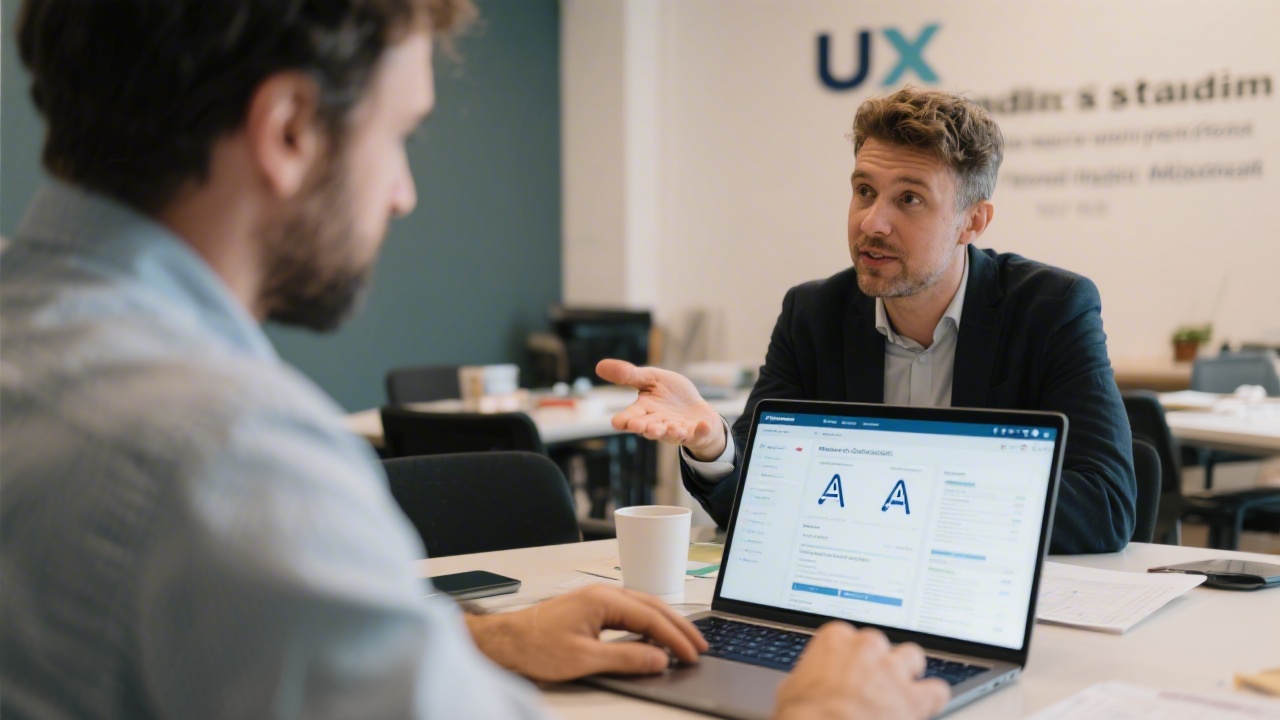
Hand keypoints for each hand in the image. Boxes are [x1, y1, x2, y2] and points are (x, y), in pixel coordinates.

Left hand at [465, 584, 708, 681]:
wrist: (505, 641)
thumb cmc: (536, 646)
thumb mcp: (584, 658)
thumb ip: (625, 658)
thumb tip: (658, 659)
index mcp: (604, 600)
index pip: (651, 617)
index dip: (675, 638)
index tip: (691, 654)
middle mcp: (603, 593)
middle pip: (652, 606)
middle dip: (679, 626)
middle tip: (700, 646)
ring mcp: (597, 599)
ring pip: (643, 607)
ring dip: (665, 624)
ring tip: (684, 641)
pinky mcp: (591, 608)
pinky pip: (630, 613)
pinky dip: (648, 624)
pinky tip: (653, 637)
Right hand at [596, 359, 726, 460]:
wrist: (695, 408)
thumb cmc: (669, 394)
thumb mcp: (650, 379)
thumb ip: (629, 375)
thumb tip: (599, 366)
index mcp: (645, 411)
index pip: (631, 417)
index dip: (624, 420)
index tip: (617, 422)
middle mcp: (658, 423)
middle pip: (650, 428)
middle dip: (646, 428)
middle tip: (640, 426)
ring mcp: (677, 430)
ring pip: (672, 434)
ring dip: (671, 432)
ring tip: (672, 428)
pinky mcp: (695, 433)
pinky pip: (698, 434)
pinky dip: (700, 431)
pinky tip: (702, 425)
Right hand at [774, 623, 949, 719]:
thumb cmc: (802, 716)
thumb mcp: (792, 689)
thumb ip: (810, 677)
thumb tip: (811, 685)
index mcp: (834, 639)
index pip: (847, 636)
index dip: (849, 657)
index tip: (848, 669)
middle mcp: (867, 647)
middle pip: (880, 644)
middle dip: (877, 662)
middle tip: (870, 683)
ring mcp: (892, 670)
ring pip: (912, 657)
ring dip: (908, 672)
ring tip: (901, 690)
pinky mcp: (913, 697)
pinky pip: (936, 690)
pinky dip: (932, 698)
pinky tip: (926, 706)